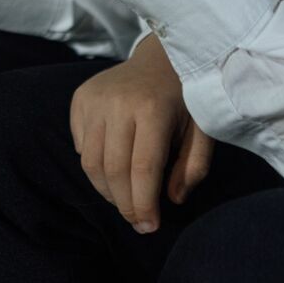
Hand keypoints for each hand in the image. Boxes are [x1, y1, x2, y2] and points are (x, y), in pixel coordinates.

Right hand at [70, 34, 213, 230]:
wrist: (161, 55)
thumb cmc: (186, 97)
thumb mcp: (203, 130)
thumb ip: (193, 167)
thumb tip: (173, 199)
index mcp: (152, 109)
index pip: (142, 169)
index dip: (144, 204)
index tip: (150, 227)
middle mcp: (118, 103)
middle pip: (113, 170)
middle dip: (124, 204)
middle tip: (137, 221)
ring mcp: (95, 99)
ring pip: (91, 162)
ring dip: (106, 191)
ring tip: (124, 200)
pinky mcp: (80, 98)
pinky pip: (81, 146)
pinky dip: (96, 166)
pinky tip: (114, 168)